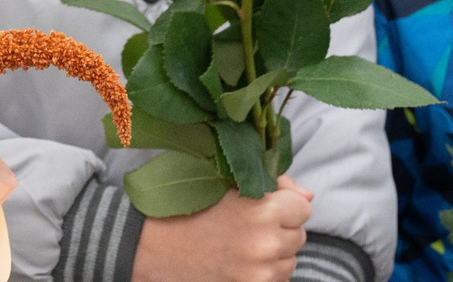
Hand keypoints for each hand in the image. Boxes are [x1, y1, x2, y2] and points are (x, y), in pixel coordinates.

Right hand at [131, 176, 312, 281]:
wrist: (145, 245)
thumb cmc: (181, 205)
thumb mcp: (221, 181)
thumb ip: (269, 183)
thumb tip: (307, 196)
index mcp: (261, 209)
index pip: (302, 207)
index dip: (284, 202)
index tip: (264, 203)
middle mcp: (265, 244)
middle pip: (298, 235)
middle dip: (279, 228)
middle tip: (247, 223)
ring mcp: (259, 273)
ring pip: (289, 261)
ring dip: (274, 252)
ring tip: (241, 243)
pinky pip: (275, 280)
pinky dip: (263, 272)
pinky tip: (238, 261)